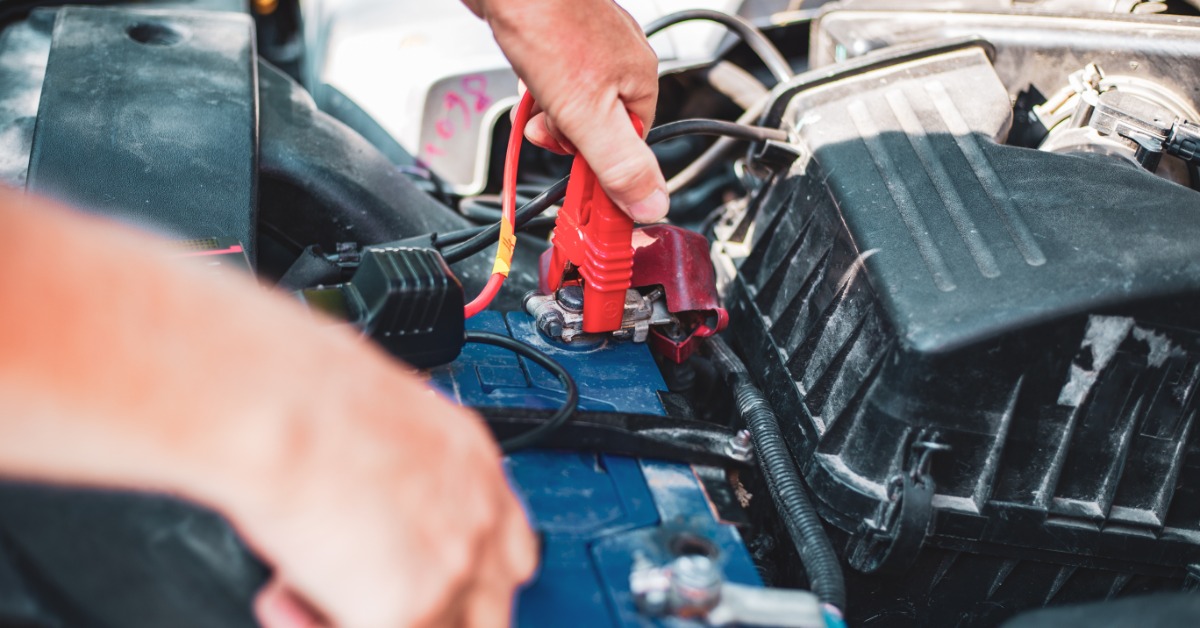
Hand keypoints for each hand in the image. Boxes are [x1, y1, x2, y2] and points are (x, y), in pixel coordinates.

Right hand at [0, 189, 537, 627]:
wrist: (277, 404)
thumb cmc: (300, 390)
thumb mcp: (378, 423)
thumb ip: (396, 475)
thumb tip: (368, 503)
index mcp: (474, 465)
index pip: (510, 552)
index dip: (466, 578)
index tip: (424, 582)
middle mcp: (479, 517)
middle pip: (486, 608)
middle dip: (426, 613)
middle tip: (359, 598)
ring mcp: (453, 567)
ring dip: (366, 616)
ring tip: (307, 589)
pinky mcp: (409, 607)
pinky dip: (311, 621)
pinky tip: (283, 595)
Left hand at [467, 0, 668, 222]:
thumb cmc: (548, 23)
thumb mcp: (587, 114)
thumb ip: (620, 163)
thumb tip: (652, 203)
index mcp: (639, 80)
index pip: (629, 149)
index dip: (600, 169)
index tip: (580, 189)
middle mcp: (620, 60)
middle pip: (598, 127)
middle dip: (566, 137)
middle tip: (546, 131)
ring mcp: (589, 47)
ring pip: (571, 103)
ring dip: (546, 113)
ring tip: (533, 101)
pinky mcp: (559, 37)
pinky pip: (553, 78)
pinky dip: (536, 87)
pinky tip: (526, 79)